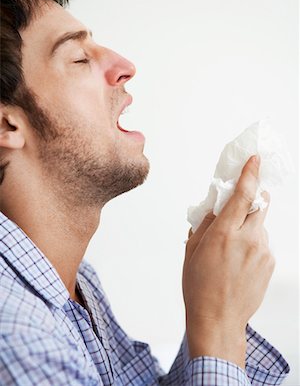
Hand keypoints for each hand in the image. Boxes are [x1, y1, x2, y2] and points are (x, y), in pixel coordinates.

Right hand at [182, 155, 274, 368]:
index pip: (243, 194)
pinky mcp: (270, 263)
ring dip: (249, 226)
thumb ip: (204, 223)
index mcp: (223, 232)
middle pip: (260, 204)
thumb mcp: (192, 250)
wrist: (218, 320)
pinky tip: (239, 262)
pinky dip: (253, 243)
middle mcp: (247, 238)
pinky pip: (263, 242)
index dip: (250, 173)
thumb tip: (215, 206)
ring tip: (232, 249)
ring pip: (261, 225)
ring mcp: (262, 251)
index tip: (254, 159)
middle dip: (252, 199)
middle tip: (238, 208)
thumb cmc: (199, 287)